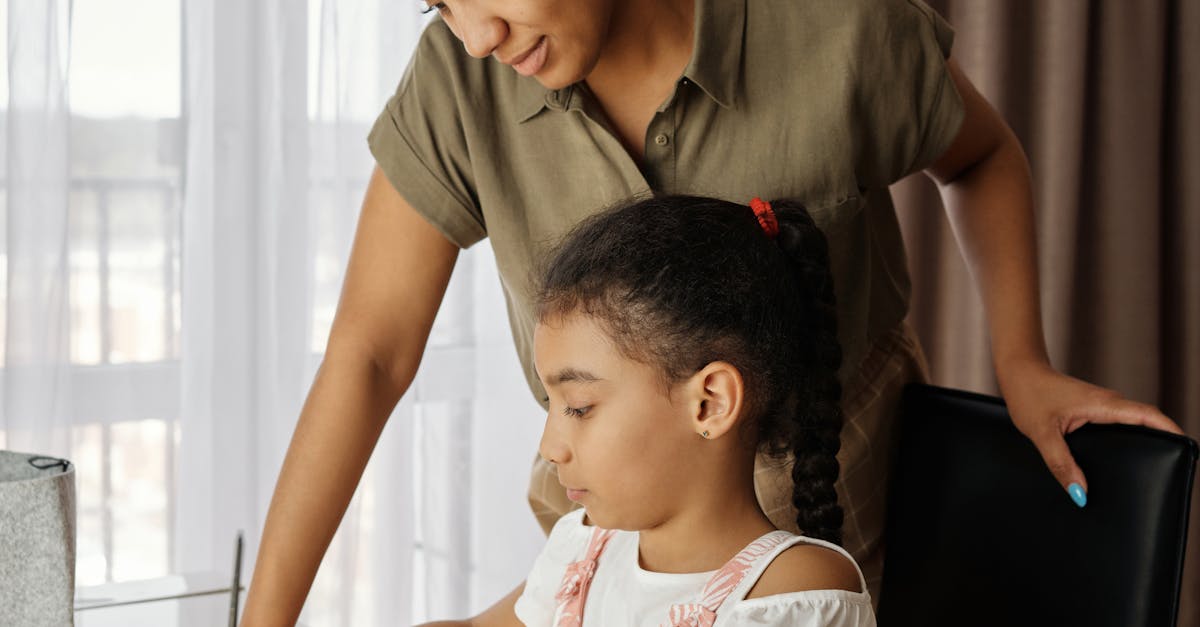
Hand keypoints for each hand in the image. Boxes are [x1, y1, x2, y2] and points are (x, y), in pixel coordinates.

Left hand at [998, 359, 1184, 506]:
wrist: (1018, 372)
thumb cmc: (1028, 394)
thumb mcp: (1042, 433)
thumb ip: (1060, 464)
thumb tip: (1081, 493)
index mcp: (1103, 405)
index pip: (1149, 417)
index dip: (1171, 432)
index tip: (1188, 451)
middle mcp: (1108, 403)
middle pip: (1147, 423)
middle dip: (1163, 443)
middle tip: (1172, 469)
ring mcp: (1101, 407)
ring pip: (1132, 425)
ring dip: (1144, 442)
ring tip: (1151, 469)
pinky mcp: (1092, 411)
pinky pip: (1118, 426)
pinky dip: (1126, 440)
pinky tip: (1119, 460)